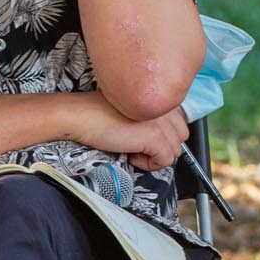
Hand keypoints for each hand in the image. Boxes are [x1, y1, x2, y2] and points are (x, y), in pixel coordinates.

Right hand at [68, 95, 187, 171]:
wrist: (78, 115)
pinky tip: (131, 155)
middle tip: (138, 146)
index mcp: (159, 95)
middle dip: (162, 147)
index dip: (163, 136)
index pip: (180, 123)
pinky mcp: (154, 136)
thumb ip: (151, 116)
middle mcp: (164, 105)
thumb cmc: (98, 113)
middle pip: (181, 138)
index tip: (144, 138)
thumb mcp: (131, 109)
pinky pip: (165, 160)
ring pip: (175, 151)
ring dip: (154, 156)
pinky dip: (148, 164)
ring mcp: (161, 120)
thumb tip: (164, 139)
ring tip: (133, 149)